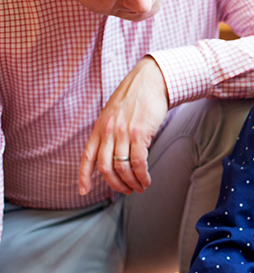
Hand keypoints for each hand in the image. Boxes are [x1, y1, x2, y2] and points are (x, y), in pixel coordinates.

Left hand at [78, 56, 168, 195]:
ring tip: (140, 187)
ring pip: (122, 167)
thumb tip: (114, 153)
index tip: (83, 191)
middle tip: (127, 191)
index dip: (83, 176)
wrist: (151, 81)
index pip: (87, 156)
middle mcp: (108, 131)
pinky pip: (138, 162)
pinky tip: (147, 179)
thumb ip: (110, 132)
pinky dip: (142, 175)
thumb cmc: (136, 98)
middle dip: (115, 184)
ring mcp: (123, 132)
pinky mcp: (140, 133)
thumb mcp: (114, 113)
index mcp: (100, 127)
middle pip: (105, 167)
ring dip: (131, 183)